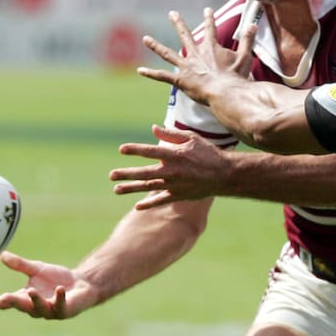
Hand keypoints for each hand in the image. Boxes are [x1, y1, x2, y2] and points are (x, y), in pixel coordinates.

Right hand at [0, 251, 97, 318]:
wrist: (82, 283)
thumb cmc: (57, 278)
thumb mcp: (37, 269)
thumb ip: (20, 265)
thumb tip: (1, 255)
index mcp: (26, 298)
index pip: (7, 302)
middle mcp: (35, 307)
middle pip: (22, 306)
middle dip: (13, 302)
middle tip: (5, 297)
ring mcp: (50, 311)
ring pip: (39, 309)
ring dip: (35, 300)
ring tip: (31, 291)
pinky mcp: (65, 310)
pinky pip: (60, 305)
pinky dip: (59, 297)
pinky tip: (59, 289)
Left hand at [110, 125, 229, 209]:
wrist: (224, 174)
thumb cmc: (208, 153)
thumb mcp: (192, 139)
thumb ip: (171, 134)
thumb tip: (153, 129)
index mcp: (175, 155)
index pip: (151, 152)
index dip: (135, 150)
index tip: (122, 149)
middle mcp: (172, 171)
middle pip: (145, 173)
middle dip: (126, 174)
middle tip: (111, 175)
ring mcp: (175, 185)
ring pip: (149, 187)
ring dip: (131, 188)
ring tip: (116, 189)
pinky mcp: (179, 195)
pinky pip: (161, 200)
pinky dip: (149, 204)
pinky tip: (137, 206)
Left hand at [138, 7, 255, 104]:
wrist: (224, 92)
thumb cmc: (235, 77)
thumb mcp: (245, 57)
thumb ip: (247, 40)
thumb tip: (252, 24)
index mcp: (211, 48)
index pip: (211, 29)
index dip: (210, 19)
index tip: (207, 9)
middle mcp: (196, 54)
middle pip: (185, 36)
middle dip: (178, 24)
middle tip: (172, 14)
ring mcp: (186, 67)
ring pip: (168, 53)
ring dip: (156, 46)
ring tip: (145, 39)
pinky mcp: (180, 80)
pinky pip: (162, 76)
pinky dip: (151, 73)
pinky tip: (140, 70)